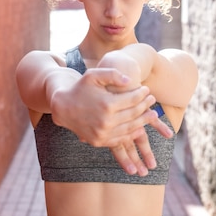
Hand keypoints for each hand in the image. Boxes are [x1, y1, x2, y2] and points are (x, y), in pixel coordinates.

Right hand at [50, 67, 171, 175]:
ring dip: (143, 121)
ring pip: (130, 128)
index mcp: (107, 104)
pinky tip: (139, 128)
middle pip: (134, 114)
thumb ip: (113, 74)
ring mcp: (102, 133)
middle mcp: (106, 121)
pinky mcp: (99, 141)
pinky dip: (132, 134)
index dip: (142, 94)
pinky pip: (120, 139)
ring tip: (152, 115)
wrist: (62, 107)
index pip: (132, 99)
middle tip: (152, 100)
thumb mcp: (94, 75)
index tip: (147, 89)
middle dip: (145, 106)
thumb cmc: (80, 88)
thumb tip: (130, 81)